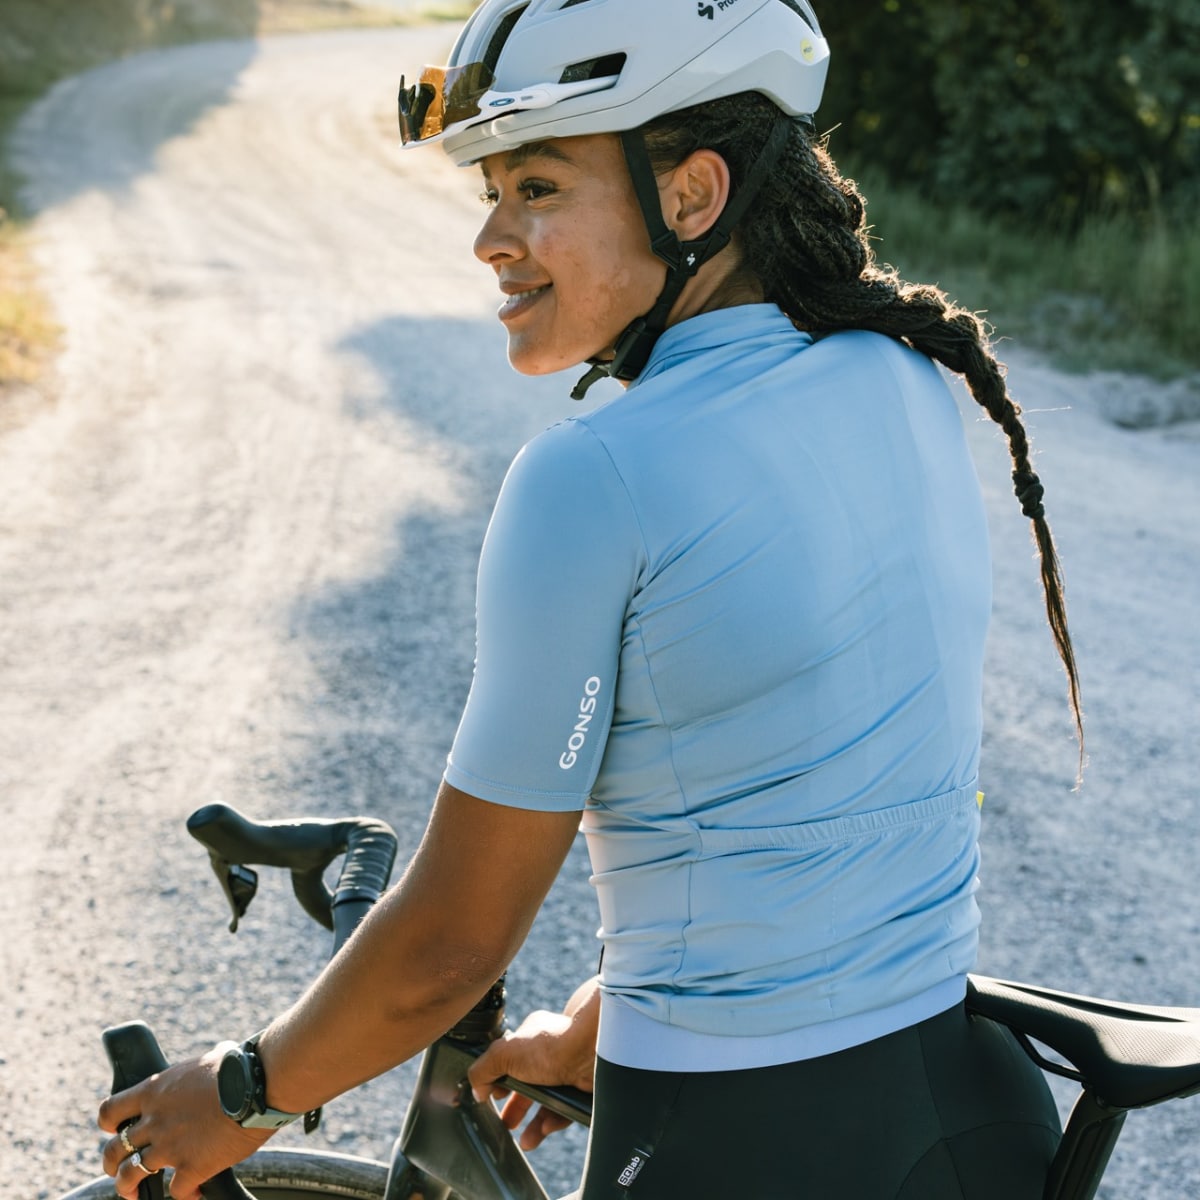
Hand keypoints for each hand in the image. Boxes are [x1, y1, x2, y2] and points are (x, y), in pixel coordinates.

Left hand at [97, 1045, 273, 1199]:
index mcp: (155, 1091)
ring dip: (129, 1187)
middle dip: (111, 1163)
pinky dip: (184, 1195)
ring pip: (130, 1176)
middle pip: (113, 1150)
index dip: (109, 1123)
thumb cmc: (241, 1067)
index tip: (114, 1129)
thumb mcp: (211, 1059)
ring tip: (135, 1193)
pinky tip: (194, 1192)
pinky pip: (175, 1192)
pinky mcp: (191, 1168)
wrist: (259, 1087)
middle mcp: (155, 1121)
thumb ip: (202, 1067)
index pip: (110, 1110)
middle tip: (118, 1168)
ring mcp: (170, 1147)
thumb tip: (221, 1055)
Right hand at [467, 976, 598, 1149]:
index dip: (499, 1080)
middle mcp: (549, 1053)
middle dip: (515, 1107)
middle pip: (528, 1084)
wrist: (592, 1051)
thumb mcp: (504, 1054)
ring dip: (534, 1123)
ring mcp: (566, 1071)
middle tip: (506, 1124)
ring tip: (525, 1141)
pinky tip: (544, 1130)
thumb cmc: (550, 1044)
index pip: (510, 1060)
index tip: (491, 1097)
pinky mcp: (581, 1090)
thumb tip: (477, 1090)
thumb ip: (483, 1070)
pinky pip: (565, 1110)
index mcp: (530, 1038)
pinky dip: (553, 1121)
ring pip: (547, 1102)